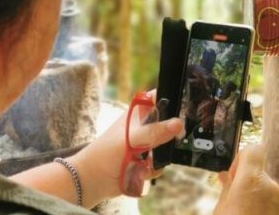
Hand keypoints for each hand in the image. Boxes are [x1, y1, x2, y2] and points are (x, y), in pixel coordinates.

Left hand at [69, 91, 182, 205]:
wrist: (93, 180)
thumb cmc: (107, 152)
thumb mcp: (133, 138)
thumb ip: (157, 131)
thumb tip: (179, 124)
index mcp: (140, 112)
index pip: (161, 98)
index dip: (174, 100)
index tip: (185, 109)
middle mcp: (145, 126)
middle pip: (170, 123)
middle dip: (171, 136)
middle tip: (166, 143)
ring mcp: (147, 144)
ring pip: (167, 146)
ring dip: (160, 156)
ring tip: (147, 162)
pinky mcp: (146, 161)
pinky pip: (160, 163)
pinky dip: (153, 168)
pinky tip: (141, 172)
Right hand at [214, 144, 278, 214]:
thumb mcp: (222, 208)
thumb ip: (226, 188)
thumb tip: (225, 178)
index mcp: (252, 179)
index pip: (253, 150)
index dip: (241, 159)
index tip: (233, 175)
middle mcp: (270, 185)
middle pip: (257, 172)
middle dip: (246, 182)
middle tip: (235, 198)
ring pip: (265, 187)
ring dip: (255, 194)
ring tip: (244, 211)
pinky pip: (273, 200)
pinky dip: (264, 205)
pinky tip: (253, 214)